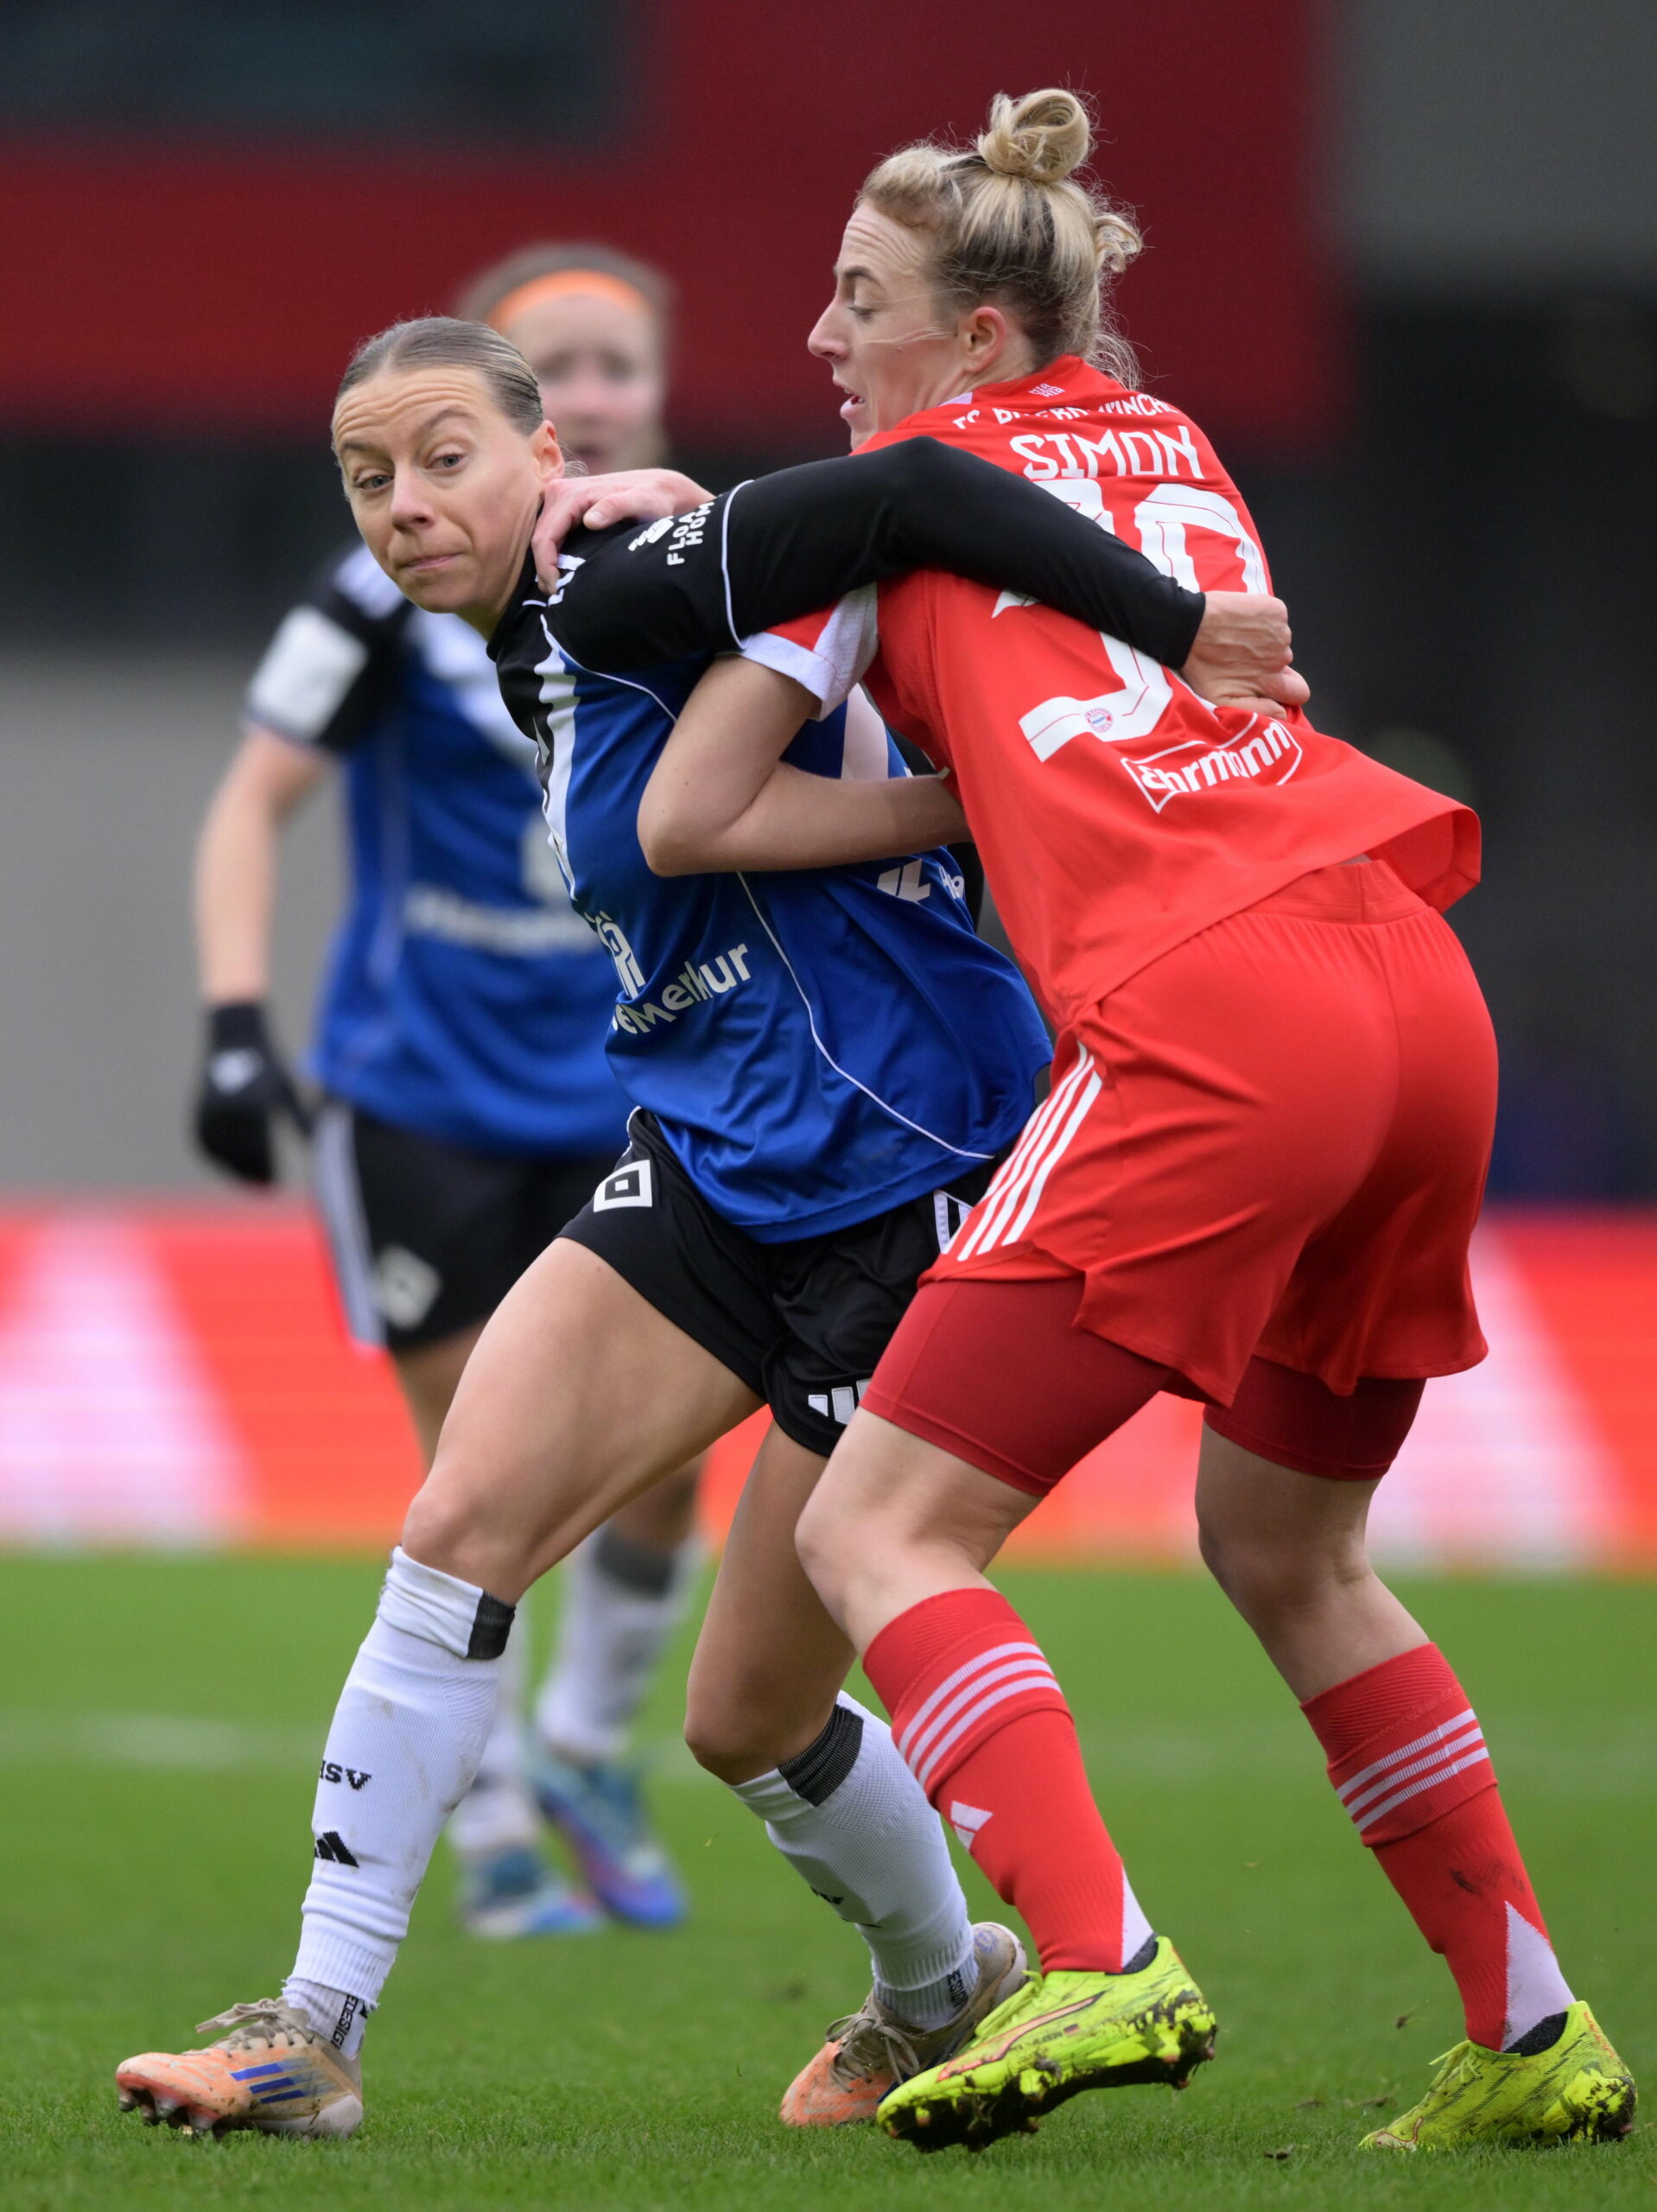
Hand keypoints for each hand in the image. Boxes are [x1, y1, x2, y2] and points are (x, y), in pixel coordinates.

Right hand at [192, 1001, 310, 1185]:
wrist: (235, 1040)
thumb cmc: (268, 1068)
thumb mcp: (286, 1093)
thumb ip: (300, 1121)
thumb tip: (317, 1147)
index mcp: (255, 1106)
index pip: (261, 1149)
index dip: (267, 1170)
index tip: (276, 1188)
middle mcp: (230, 1110)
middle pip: (241, 1154)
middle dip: (253, 1174)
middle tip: (264, 1190)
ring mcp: (211, 1111)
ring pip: (221, 1152)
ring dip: (234, 1170)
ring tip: (249, 1182)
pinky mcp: (199, 1111)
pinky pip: (206, 1142)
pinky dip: (217, 1156)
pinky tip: (230, 1166)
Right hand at [532, 469, 715, 590]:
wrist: (658, 489)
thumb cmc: (652, 499)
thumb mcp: (640, 503)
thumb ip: (616, 508)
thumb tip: (590, 521)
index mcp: (570, 494)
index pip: (545, 536)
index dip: (546, 566)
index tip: (557, 589)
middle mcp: (559, 492)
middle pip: (539, 538)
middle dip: (544, 569)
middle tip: (556, 595)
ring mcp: (560, 498)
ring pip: (542, 537)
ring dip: (546, 564)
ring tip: (558, 588)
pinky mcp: (565, 506)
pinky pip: (550, 533)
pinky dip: (552, 554)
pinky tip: (561, 572)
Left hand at [1181, 591, 1309, 717]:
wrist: (1187, 626)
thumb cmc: (1200, 665)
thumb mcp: (1223, 701)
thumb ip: (1258, 711)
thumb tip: (1283, 713)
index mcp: (1272, 681)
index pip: (1300, 692)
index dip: (1287, 690)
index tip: (1271, 685)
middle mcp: (1282, 657)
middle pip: (1286, 663)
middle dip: (1269, 662)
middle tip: (1242, 658)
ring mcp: (1281, 631)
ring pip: (1280, 639)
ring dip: (1264, 639)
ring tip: (1236, 639)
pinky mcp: (1275, 609)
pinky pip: (1276, 616)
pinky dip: (1262, 618)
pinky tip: (1240, 622)